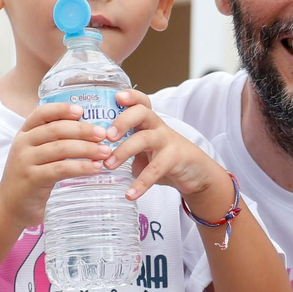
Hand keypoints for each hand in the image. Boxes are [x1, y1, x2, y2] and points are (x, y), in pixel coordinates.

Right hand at [0, 102, 116, 227]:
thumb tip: (89, 130)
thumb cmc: (30, 177)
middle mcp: (22, 144)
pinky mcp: (32, 179)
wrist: (9, 208)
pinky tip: (95, 168)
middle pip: (56, 130)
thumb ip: (53, 141)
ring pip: (61, 148)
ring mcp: (25, 161)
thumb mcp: (36, 154)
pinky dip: (81, 167)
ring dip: (87, 149)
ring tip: (105, 152)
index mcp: (24, 133)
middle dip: (83, 130)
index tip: (81, 110)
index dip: (62, 109)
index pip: (42, 113)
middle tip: (103, 134)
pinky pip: (61, 169)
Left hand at [104, 91, 228, 206]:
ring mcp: (167, 141)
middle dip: (122, 121)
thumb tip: (97, 156)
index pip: (141, 102)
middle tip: (107, 136)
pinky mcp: (174, 159)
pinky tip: (130, 194)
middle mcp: (158, 127)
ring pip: (145, 139)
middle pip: (142, 113)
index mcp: (148, 122)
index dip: (131, 96)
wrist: (195, 172)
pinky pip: (155, 169)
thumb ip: (125, 147)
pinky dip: (141, 183)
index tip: (117, 97)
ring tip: (108, 166)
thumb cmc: (164, 157)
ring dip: (124, 151)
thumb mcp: (144, 148)